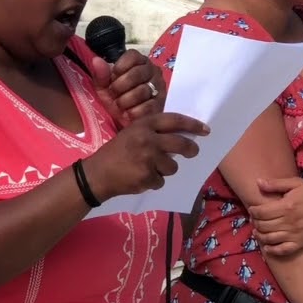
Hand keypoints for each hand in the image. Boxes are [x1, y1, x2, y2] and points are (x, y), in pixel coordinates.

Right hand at [84, 112, 209, 201]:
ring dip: (166, 170)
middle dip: (191, 149)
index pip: (174, 120)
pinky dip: (154, 181)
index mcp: (143, 125)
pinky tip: (141, 178)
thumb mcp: (131, 133)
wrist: (97, 174)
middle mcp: (147, 140)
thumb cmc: (116, 152)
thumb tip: (181, 136)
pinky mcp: (147, 177)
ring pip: (172, 166)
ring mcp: (148, 159)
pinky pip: (161, 181)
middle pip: (180, 143)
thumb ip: (152, 132)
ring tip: (150, 168)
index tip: (205, 129)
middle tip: (193, 151)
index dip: (192, 124)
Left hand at [89, 50, 165, 126]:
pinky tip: (129, 113)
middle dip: (119, 87)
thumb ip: (101, 74)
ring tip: (120, 105)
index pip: (132, 56)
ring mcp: (159, 87)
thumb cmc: (115, 99)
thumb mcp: (103, 87)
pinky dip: (133, 112)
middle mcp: (153, 71)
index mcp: (139, 62)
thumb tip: (96, 61)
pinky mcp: (161, 104)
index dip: (120, 67)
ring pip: (142, 91)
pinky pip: (147, 107)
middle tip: (114, 95)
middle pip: (136, 73)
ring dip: (125, 101)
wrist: (123, 122)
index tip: (113, 77)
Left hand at [249, 176, 302, 255]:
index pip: (261, 212)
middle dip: (255, 222)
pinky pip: (283, 250)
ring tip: (257, 232)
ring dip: (260, 236)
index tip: (252, 209)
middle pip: (263, 225)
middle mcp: (288, 222)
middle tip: (254, 220)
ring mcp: (294, 234)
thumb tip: (257, 182)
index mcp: (286, 206)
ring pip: (270, 238)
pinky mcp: (301, 243)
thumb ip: (276, 184)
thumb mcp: (295, 183)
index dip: (253, 211)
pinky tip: (267, 247)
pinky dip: (272, 250)